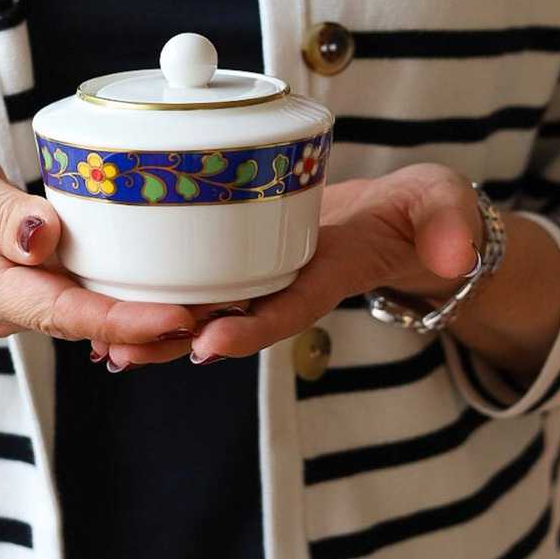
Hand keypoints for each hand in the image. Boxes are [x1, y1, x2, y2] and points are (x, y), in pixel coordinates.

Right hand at [0, 132, 200, 352]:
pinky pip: (83, 299)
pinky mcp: (30, 285)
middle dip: (152, 325)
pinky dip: (126, 298)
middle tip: (224, 311)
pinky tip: (170, 289)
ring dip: (147, 316)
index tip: (178, 316)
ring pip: (90, 317)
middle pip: (86, 324)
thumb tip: (44, 240)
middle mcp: (1, 303)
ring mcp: (16, 299)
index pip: (60, 311)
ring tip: (216, 303)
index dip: (122, 319)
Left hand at [101, 164, 559, 380]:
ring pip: (208, 307)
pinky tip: (118, 300)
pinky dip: (165, 293)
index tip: (206, 342)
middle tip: (122, 350)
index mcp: (330, 274)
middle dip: (178, 338)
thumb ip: (449, 225)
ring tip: (104, 343)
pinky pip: (205, 280)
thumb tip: (455, 254)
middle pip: (231, 318)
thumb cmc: (421, 213)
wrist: (396, 222)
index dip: (250, 327)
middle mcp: (289, 284)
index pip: (288, 306)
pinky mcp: (250, 260)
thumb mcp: (442, 207)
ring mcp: (267, 275)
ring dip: (158, 326)